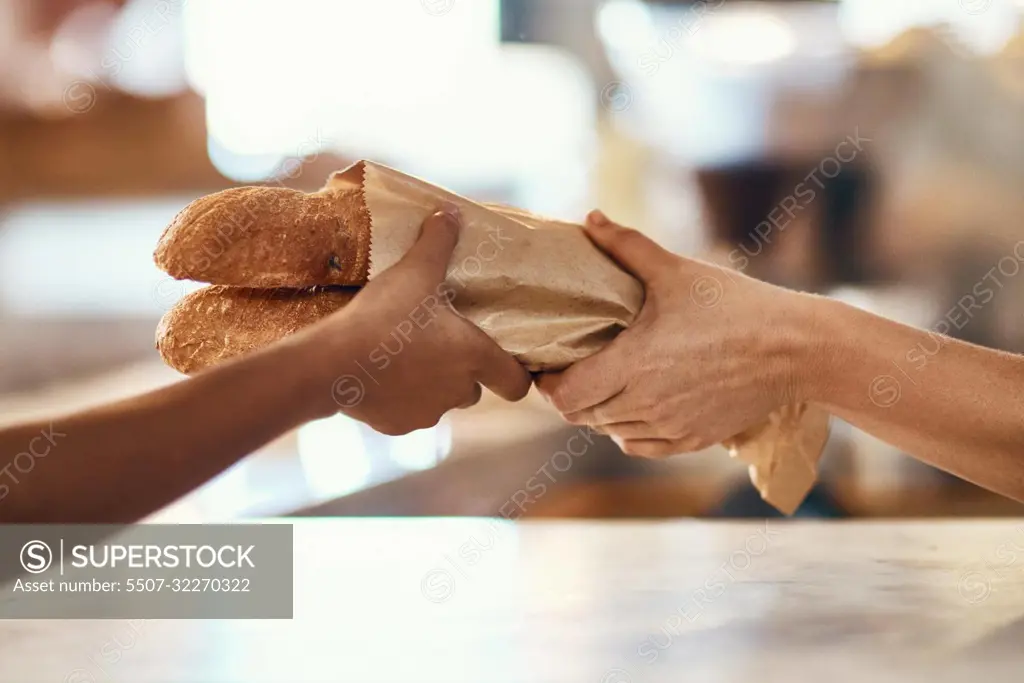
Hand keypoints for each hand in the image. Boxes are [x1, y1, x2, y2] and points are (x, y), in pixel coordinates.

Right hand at [304, 206, 530, 433]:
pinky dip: (397, 398)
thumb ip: (438, 241)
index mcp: (473, 357)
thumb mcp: (415, 270)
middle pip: (473, 388)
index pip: (517, 383)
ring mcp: (426, 414)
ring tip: (401, 356)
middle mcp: (458, 392)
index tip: (506, 363)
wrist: (334, 365)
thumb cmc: (386, 317)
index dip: (516, 374)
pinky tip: (377, 374)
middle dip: (460, 371)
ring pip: (438, 401)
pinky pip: (404, 412)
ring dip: (428, 384)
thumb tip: (450, 211)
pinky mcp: (396, 426)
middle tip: (436, 342)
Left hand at [536, 211, 819, 456]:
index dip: (549, 383)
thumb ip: (627, 246)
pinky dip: (627, 430)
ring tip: (601, 382)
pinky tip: (631, 407)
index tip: (550, 363)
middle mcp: (647, 404)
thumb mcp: (677, 271)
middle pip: (582, 416)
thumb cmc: (735, 306)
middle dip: (569, 394)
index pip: (566, 395)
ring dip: (597, 411)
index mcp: (634, 365)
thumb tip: (590, 217)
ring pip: (610, 431)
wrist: (795, 349)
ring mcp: (671, 427)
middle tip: (570, 368)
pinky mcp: (693, 440)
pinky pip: (641, 445)